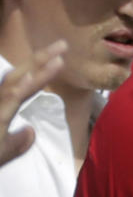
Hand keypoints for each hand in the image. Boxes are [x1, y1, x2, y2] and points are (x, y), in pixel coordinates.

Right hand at [0, 40, 65, 166]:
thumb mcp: (1, 153)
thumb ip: (16, 143)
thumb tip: (30, 131)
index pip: (22, 84)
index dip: (40, 69)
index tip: (61, 57)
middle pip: (18, 77)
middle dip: (40, 60)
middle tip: (63, 44)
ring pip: (12, 89)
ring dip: (34, 75)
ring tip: (56, 60)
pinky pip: (3, 106)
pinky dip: (14, 94)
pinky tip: (25, 84)